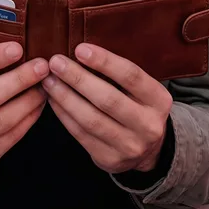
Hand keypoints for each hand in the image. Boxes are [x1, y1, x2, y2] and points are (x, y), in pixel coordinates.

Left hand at [43, 44, 171, 173]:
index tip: (79, 49)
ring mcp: (130, 146)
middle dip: (78, 78)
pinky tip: (53, 100)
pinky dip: (64, 115)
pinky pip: (81, 134)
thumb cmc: (138, 107)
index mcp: (159, 100)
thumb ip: (120, 73)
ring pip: (91, 119)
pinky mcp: (110, 159)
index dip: (104, 61)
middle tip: (55, 62)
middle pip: (108, 99)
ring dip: (65, 97)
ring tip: (49, 80)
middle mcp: (148, 125)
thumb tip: (82, 50)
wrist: (148, 151)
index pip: (131, 76)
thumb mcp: (142, 90)